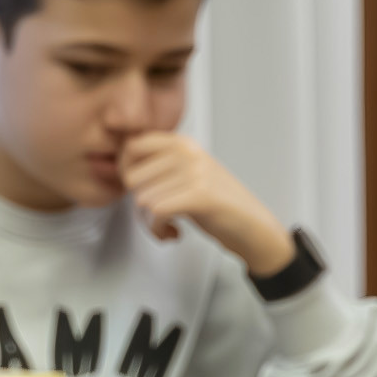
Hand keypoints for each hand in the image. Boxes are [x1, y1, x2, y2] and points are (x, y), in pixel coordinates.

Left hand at [117, 133, 296, 277]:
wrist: (253, 227)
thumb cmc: (219, 204)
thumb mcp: (188, 175)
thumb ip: (161, 167)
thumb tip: (122, 168)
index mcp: (183, 144)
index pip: (133, 145)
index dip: (127, 171)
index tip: (139, 189)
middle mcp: (188, 153)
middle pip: (132, 177)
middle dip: (139, 203)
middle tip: (156, 214)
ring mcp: (195, 172)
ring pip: (142, 199)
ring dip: (150, 222)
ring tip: (169, 225)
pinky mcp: (200, 195)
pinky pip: (156, 212)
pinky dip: (159, 230)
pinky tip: (173, 232)